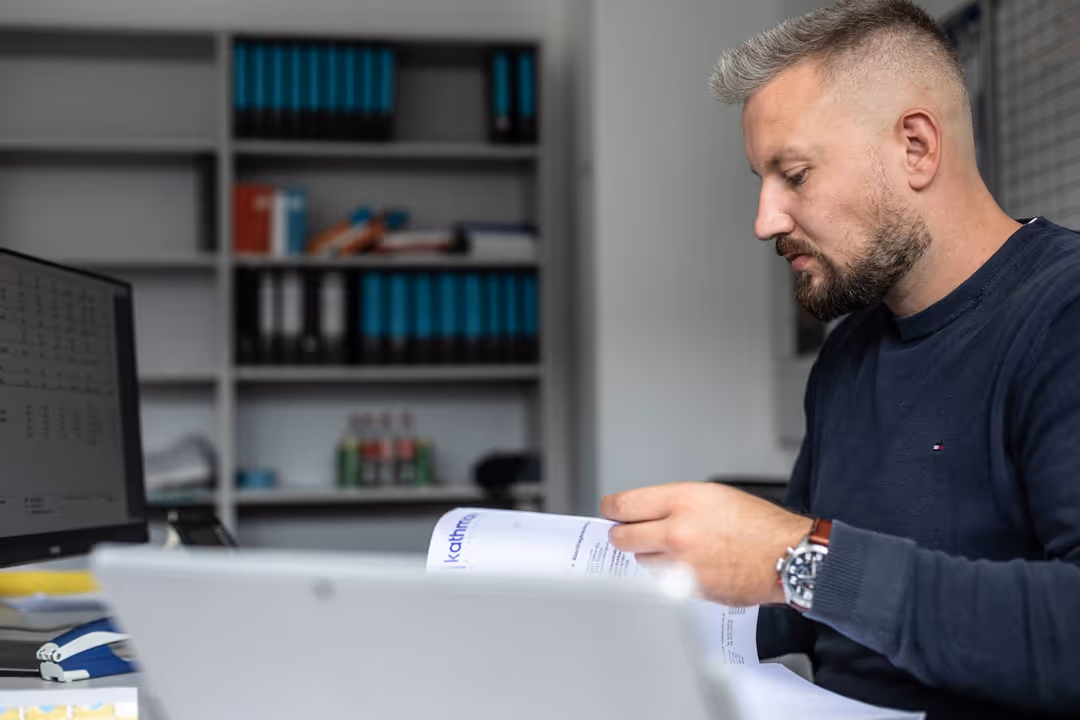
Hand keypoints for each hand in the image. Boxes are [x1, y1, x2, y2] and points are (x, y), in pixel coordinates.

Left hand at [602, 482, 812, 606]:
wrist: (786, 556)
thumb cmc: (757, 525)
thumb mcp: (711, 495)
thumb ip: (672, 503)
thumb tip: (642, 511)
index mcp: (682, 502)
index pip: (623, 506)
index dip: (612, 509)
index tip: (610, 511)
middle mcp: (677, 533)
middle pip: (622, 537)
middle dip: (621, 534)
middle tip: (626, 531)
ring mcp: (681, 565)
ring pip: (640, 561)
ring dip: (646, 554)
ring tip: (668, 547)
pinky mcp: (689, 589)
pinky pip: (662, 581)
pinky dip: (666, 573)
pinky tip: (685, 564)